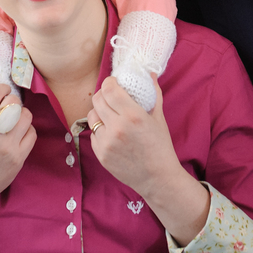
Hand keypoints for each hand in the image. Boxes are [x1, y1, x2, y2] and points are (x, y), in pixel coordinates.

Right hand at [0, 84, 35, 208]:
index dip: (1, 88)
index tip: (3, 90)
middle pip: (12, 103)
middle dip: (12, 101)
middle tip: (9, 105)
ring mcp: (6, 148)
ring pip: (25, 116)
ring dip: (22, 114)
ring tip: (15, 119)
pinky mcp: (18, 158)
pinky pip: (32, 133)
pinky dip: (27, 130)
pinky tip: (19, 133)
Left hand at [87, 75, 183, 197]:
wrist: (158, 178)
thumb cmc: (161, 147)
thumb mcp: (159, 118)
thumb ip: (154, 93)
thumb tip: (149, 74)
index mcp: (133, 116)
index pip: (109, 89)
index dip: (109, 82)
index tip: (113, 82)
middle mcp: (117, 128)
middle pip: (97, 100)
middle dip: (103, 94)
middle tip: (110, 96)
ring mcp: (107, 142)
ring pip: (92, 116)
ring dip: (99, 112)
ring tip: (109, 115)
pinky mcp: (101, 155)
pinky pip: (93, 134)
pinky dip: (100, 130)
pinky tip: (111, 132)